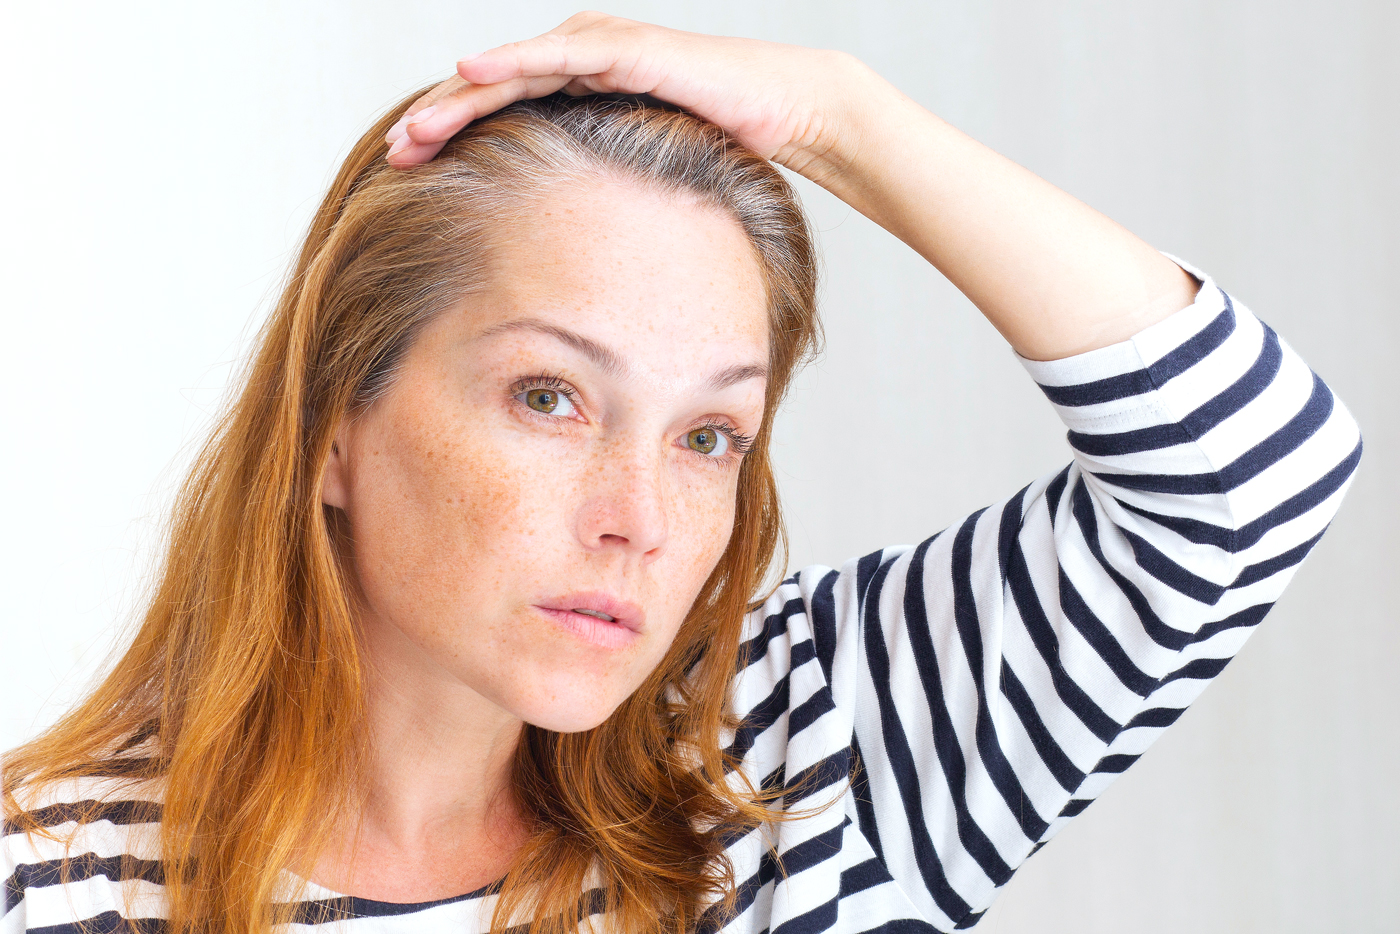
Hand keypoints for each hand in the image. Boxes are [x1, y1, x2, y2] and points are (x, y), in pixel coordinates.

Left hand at [383, 12, 876, 180]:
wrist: (783, 112)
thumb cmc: (716, 151)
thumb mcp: (639, 184)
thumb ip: (600, 202)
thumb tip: (568, 260)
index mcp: (576, 97)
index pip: (498, 116)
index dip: (451, 141)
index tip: (405, 176)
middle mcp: (578, 64)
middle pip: (489, 92)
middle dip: (437, 122)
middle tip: (391, 156)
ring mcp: (598, 48)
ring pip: (511, 71)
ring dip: (457, 98)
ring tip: (414, 128)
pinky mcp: (624, 46)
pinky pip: (558, 56)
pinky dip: (512, 63)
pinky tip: (472, 73)